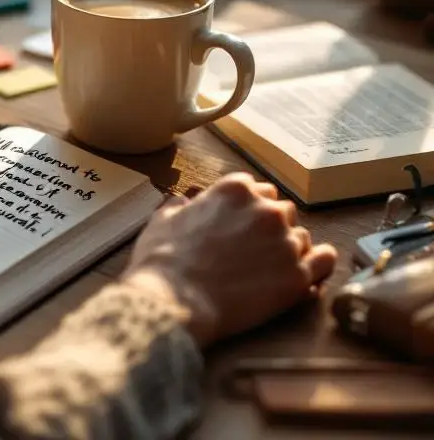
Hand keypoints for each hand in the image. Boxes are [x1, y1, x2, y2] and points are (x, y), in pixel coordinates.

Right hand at [120, 173, 337, 347]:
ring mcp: (285, 242)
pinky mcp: (297, 276)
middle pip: (282, 210)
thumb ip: (180, 206)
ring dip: (288, 248)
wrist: (175, 300)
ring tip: (269, 269)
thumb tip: (183, 203)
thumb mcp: (163, 219)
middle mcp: (266, 210)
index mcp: (235, 190)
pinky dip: (319, 263)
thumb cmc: (163, 260)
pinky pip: (325, 261)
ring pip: (301, 236)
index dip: (248, 208)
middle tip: (253, 249)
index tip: (240, 223)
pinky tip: (310, 271)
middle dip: (270, 226)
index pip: (257, 189)